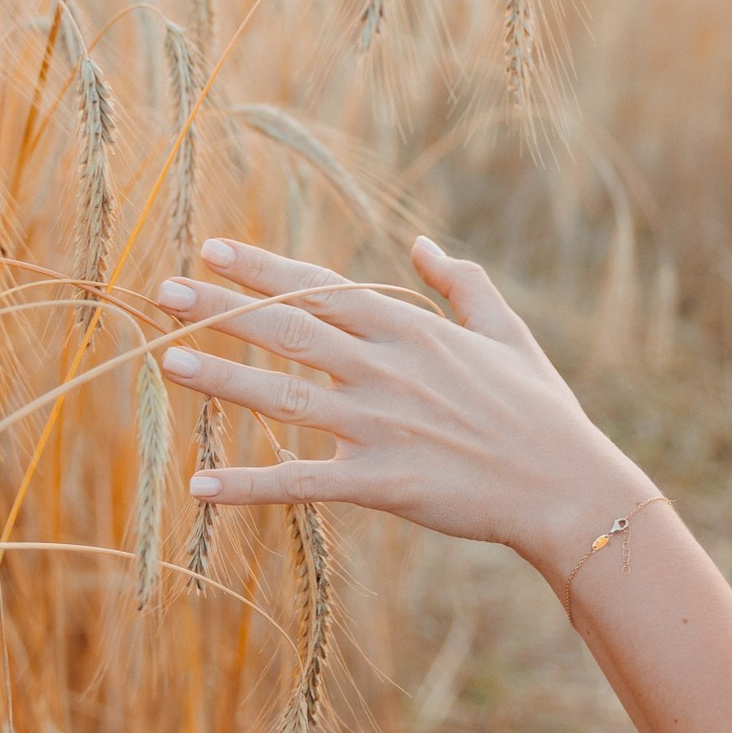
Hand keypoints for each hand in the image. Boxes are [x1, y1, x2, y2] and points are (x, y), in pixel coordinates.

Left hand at [151, 235, 659, 576]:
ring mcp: (382, 425)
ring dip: (223, 379)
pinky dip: (250, 485)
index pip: (322, 288)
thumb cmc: (541, 411)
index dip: (264, 268)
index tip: (213, 249)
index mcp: (413, 329)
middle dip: (223, 308)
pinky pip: (303, 482)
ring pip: (286, 395)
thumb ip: (462, 285)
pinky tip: (201, 486)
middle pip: (290, 329)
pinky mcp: (383, 483)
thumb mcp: (507, 332)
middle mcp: (388, 369)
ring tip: (168, 362)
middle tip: (163, 293)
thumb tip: (420, 245)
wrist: (568, 487)